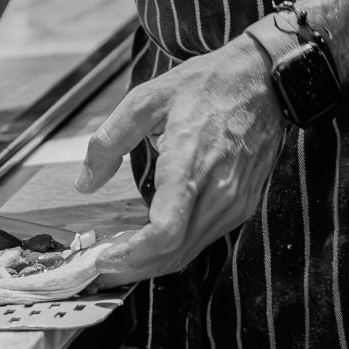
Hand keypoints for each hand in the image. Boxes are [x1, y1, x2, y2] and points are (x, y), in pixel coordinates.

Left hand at [79, 37, 284, 284]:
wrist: (263, 80)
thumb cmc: (206, 85)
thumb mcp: (147, 99)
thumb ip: (109, 141)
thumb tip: (85, 182)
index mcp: (188, 159)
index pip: (166, 228)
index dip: (133, 253)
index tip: (104, 257)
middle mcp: (217, 188)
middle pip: (173, 251)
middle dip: (133, 267)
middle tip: (102, 267)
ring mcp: (234, 200)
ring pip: (189, 251)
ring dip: (153, 263)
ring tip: (120, 257)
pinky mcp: (244, 205)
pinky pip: (205, 239)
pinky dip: (176, 249)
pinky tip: (154, 240)